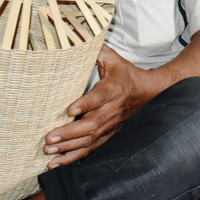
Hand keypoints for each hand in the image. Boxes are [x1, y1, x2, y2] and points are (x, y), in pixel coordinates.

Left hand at [44, 45, 149, 167]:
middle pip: (92, 124)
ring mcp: (111, 125)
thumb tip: (78, 35)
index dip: (86, 103)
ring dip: (69, 148)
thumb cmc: (127, 75)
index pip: (100, 97)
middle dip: (69, 133)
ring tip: (49, 152)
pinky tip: (57, 163)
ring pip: (90, 140)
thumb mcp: (114, 60)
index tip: (70, 109)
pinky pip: (92, 149)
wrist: (150, 93)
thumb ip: (97, 51)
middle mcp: (112, 109)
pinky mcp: (109, 135)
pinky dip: (74, 158)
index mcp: (114, 89)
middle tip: (49, 138)